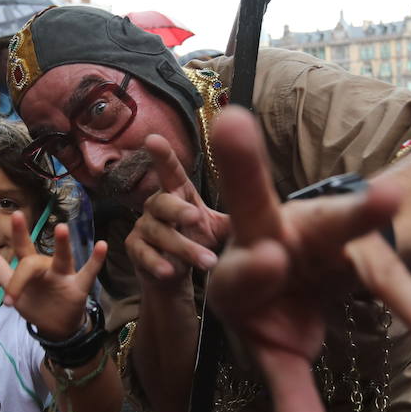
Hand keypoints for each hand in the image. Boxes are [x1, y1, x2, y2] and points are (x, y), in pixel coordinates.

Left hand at [0, 215, 107, 339]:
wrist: (57, 327)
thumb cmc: (37, 302)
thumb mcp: (16, 290)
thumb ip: (1, 273)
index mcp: (32, 267)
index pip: (22, 250)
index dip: (18, 234)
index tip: (16, 214)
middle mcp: (47, 267)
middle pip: (34, 261)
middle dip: (22, 266)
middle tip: (13, 263)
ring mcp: (64, 276)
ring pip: (63, 259)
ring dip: (63, 245)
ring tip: (62, 228)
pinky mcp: (79, 288)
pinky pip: (88, 273)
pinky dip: (95, 260)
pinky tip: (102, 245)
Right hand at [124, 134, 229, 287]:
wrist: (173, 270)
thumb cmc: (196, 238)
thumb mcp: (218, 225)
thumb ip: (239, 215)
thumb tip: (274, 207)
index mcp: (178, 192)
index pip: (170, 171)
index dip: (163, 156)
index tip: (153, 139)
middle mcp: (156, 204)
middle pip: (163, 202)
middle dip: (179, 210)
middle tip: (196, 217)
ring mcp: (144, 227)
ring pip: (159, 233)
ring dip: (183, 248)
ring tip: (208, 262)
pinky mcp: (135, 250)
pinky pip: (143, 254)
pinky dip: (156, 263)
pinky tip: (171, 271)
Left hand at [206, 108, 410, 411]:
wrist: (308, 266)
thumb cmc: (278, 310)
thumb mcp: (279, 356)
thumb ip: (291, 406)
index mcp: (240, 270)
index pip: (241, 269)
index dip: (255, 266)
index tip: (271, 257)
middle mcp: (272, 236)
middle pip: (258, 206)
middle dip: (249, 175)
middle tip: (238, 133)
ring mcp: (319, 233)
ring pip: (333, 219)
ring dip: (360, 211)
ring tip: (391, 197)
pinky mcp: (364, 248)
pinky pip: (392, 281)